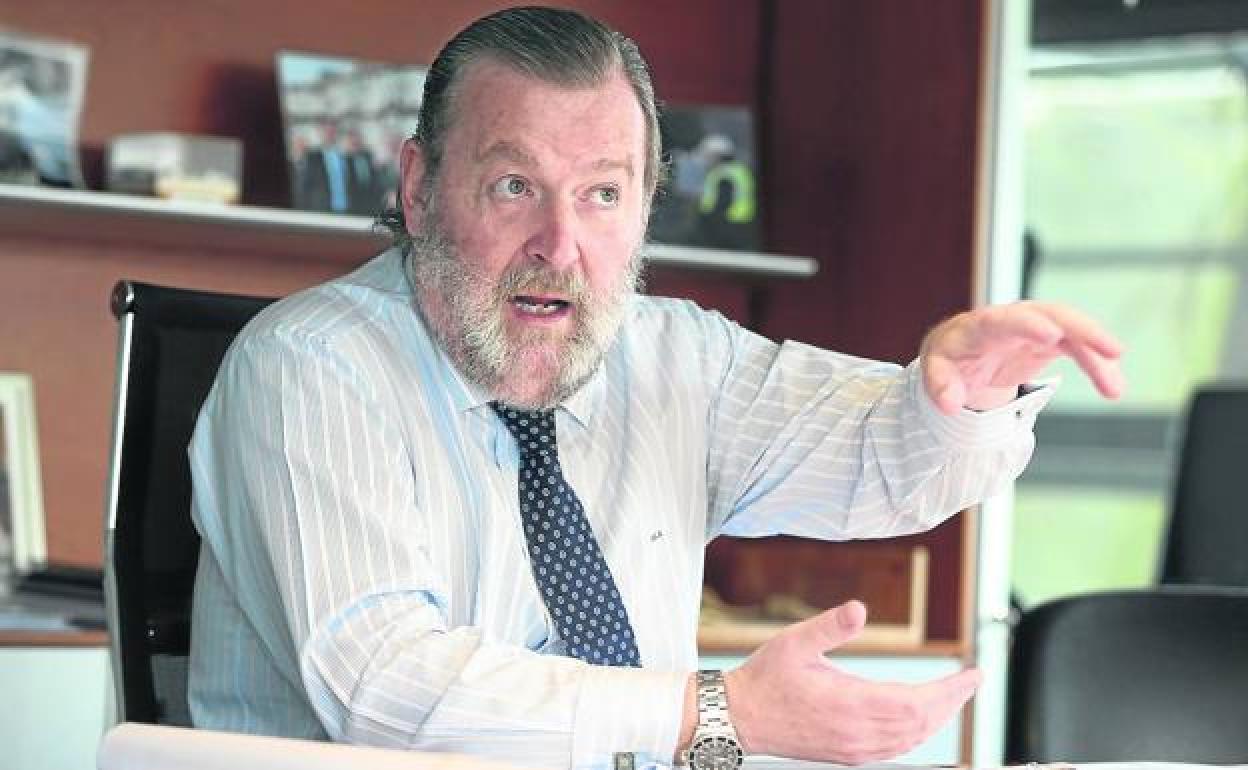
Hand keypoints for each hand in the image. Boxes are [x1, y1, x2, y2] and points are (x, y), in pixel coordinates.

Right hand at [723, 600, 979, 763]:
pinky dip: (916, 734)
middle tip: (970, 682)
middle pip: (921, 724)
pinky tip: (919, 722)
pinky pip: (895, 749)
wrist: (740, 718)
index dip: (949, 691)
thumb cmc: (765, 679)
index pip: (916, 703)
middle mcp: (856, 733)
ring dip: (937, 720)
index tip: (971, 674)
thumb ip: (829, 627)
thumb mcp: (793, 642)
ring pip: (911, 740)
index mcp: (849, 704)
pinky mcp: (847, 754)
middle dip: (951, 703)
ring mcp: (853, 748)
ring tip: (952, 698)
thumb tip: (859, 609)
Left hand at [921, 300, 1124, 414]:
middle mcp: (1013, 320)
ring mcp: (1034, 326)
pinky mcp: (1048, 340)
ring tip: (1115, 389)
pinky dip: (1096, 364)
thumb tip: (949, 405)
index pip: (1005, 320)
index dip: (1028, 324)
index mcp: (981, 326)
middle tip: (1112, 351)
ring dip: (1097, 355)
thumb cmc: (949, 359)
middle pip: (1052, 315)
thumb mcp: (936, 372)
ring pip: (1073, 331)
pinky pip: (1078, 347)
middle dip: (1083, 330)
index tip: (1051, 334)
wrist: (961, 354)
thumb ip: (940, 386)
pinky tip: (1112, 386)